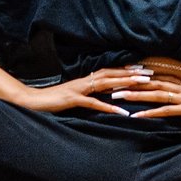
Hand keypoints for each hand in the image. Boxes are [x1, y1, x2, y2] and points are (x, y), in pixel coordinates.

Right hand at [12, 66, 154, 117]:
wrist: (30, 102)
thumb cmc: (51, 101)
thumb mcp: (73, 97)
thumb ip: (87, 96)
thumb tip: (100, 96)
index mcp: (85, 81)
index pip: (109, 72)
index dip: (126, 69)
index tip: (142, 68)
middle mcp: (84, 81)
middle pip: (112, 73)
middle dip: (131, 73)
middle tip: (150, 73)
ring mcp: (79, 90)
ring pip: (106, 83)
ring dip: (125, 83)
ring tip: (142, 84)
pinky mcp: (73, 100)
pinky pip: (94, 103)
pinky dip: (109, 106)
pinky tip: (122, 112)